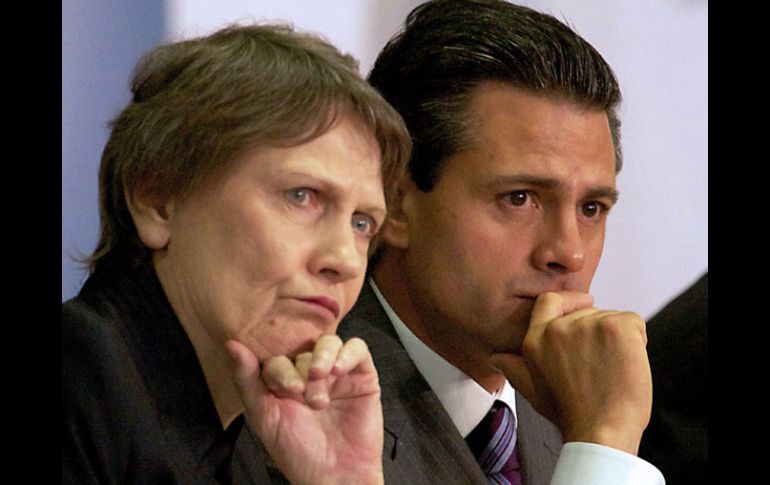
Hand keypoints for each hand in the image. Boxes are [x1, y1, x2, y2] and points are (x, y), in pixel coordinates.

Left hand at [226, 335, 382, 484]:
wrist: (335, 476)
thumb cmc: (299, 454)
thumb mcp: (264, 417)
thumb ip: (247, 380)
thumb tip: (232, 346)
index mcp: (284, 384)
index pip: (278, 357)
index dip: (280, 368)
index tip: (285, 391)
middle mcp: (310, 376)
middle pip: (303, 347)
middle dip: (301, 369)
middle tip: (302, 393)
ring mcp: (337, 375)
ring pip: (329, 343)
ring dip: (322, 357)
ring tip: (320, 379)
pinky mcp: (362, 377)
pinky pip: (357, 349)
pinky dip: (347, 354)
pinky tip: (338, 370)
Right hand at [489, 291, 651, 454]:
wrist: (600, 432)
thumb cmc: (571, 414)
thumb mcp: (532, 390)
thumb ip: (514, 367)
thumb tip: (496, 358)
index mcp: (535, 340)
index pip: (549, 301)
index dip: (570, 300)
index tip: (585, 302)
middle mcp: (558, 328)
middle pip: (588, 312)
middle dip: (600, 333)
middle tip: (603, 365)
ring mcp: (588, 325)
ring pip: (612, 317)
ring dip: (619, 339)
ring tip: (613, 369)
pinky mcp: (616, 327)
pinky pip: (634, 321)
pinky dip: (638, 339)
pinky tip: (628, 363)